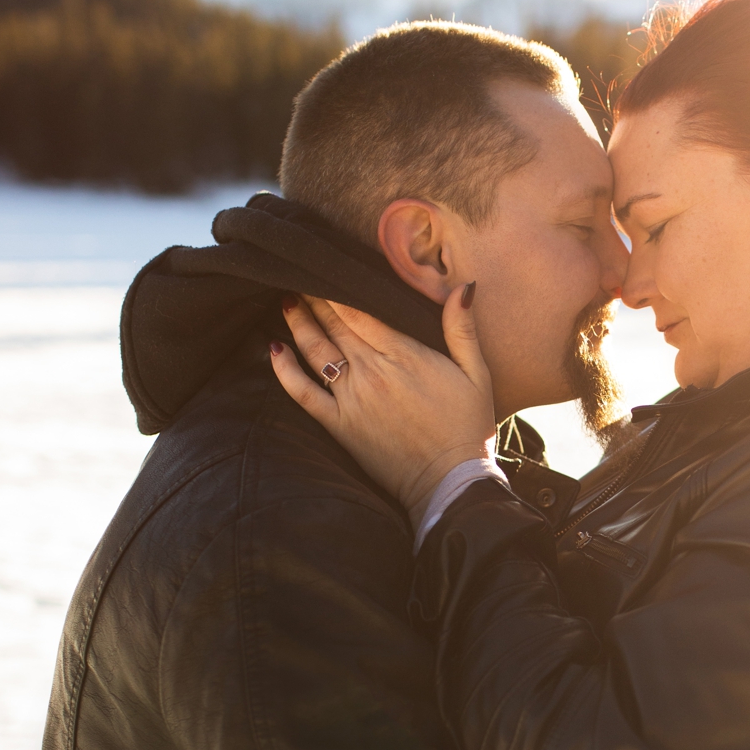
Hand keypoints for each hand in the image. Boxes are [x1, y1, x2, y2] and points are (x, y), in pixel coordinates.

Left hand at [269, 288, 497, 511]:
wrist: (449, 480)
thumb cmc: (467, 426)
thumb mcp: (476, 372)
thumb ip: (462, 329)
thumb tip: (463, 287)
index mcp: (404, 355)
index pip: (360, 311)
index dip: (339, 289)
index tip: (325, 269)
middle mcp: (372, 372)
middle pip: (336, 325)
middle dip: (316, 298)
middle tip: (300, 276)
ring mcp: (351, 399)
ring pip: (316, 351)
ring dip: (298, 323)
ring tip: (287, 301)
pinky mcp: (338, 425)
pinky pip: (303, 393)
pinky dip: (285, 371)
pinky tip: (273, 349)